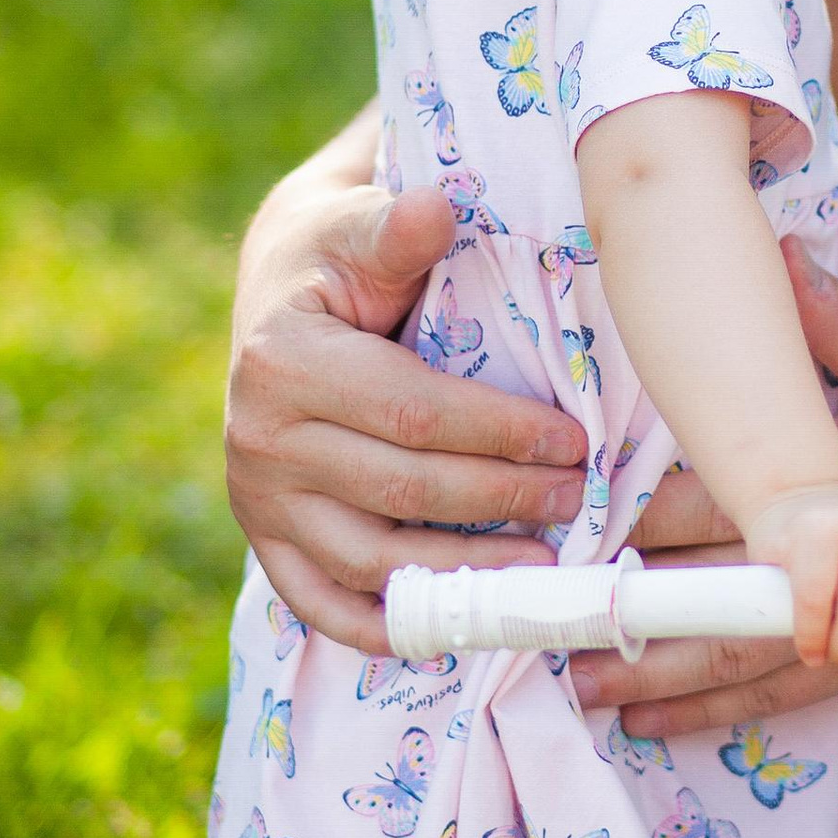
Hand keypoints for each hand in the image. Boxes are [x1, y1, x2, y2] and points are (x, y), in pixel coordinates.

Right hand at [227, 139, 586, 652]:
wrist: (275, 294)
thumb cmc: (338, 255)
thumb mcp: (359, 225)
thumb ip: (398, 227)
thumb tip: (438, 209)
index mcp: (283, 362)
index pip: (411, 413)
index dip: (499, 434)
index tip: (575, 441)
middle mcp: (257, 440)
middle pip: (401, 491)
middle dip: (500, 500)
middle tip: (580, 502)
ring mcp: (257, 501)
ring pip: (370, 561)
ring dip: (463, 575)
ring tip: (543, 566)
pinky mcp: (266, 542)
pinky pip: (325, 604)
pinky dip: (390, 628)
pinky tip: (461, 629)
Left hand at [568, 244, 837, 732]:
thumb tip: (778, 258)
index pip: (726, 501)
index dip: (646, 517)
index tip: (580, 521)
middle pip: (717, 591)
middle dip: (634, 611)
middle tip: (555, 625)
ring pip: (741, 656)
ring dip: (661, 674)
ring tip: (588, 687)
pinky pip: (785, 692)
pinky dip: (720, 709)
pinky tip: (665, 718)